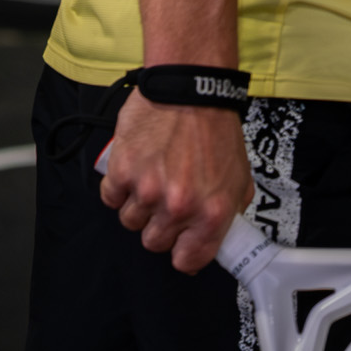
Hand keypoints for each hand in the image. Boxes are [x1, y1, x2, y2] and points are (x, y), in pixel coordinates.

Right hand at [97, 86, 255, 273]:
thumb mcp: (239, 175)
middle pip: (154, 242)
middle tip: (168, 198)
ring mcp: (148, 191)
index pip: (188, 260)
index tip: (180, 244)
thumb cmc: (216, 131)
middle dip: (160, 224)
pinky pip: (111, 198)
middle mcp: (180, 206)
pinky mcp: (122, 172)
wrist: (190, 91)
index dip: (183, 253)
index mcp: (213, 212)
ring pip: (130, 222)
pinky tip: (136, 168)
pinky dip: (119, 187)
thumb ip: (229, 211)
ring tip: (154, 176)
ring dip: (139, 205)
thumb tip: (216, 242)